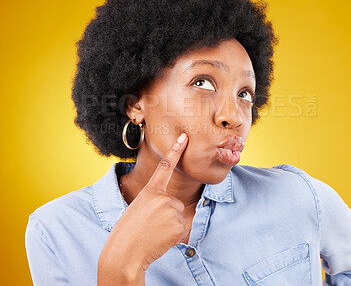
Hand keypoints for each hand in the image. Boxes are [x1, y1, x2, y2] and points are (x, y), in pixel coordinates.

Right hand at [98, 132, 188, 281]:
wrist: (124, 254)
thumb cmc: (128, 232)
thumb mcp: (138, 208)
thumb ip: (155, 202)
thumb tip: (173, 208)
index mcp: (150, 191)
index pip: (165, 166)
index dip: (176, 150)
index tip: (184, 138)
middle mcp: (163, 197)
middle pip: (175, 204)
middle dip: (167, 215)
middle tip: (150, 225)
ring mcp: (172, 211)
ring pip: (178, 217)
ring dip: (169, 226)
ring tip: (153, 233)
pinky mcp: (179, 225)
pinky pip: (181, 229)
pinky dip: (173, 236)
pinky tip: (160, 240)